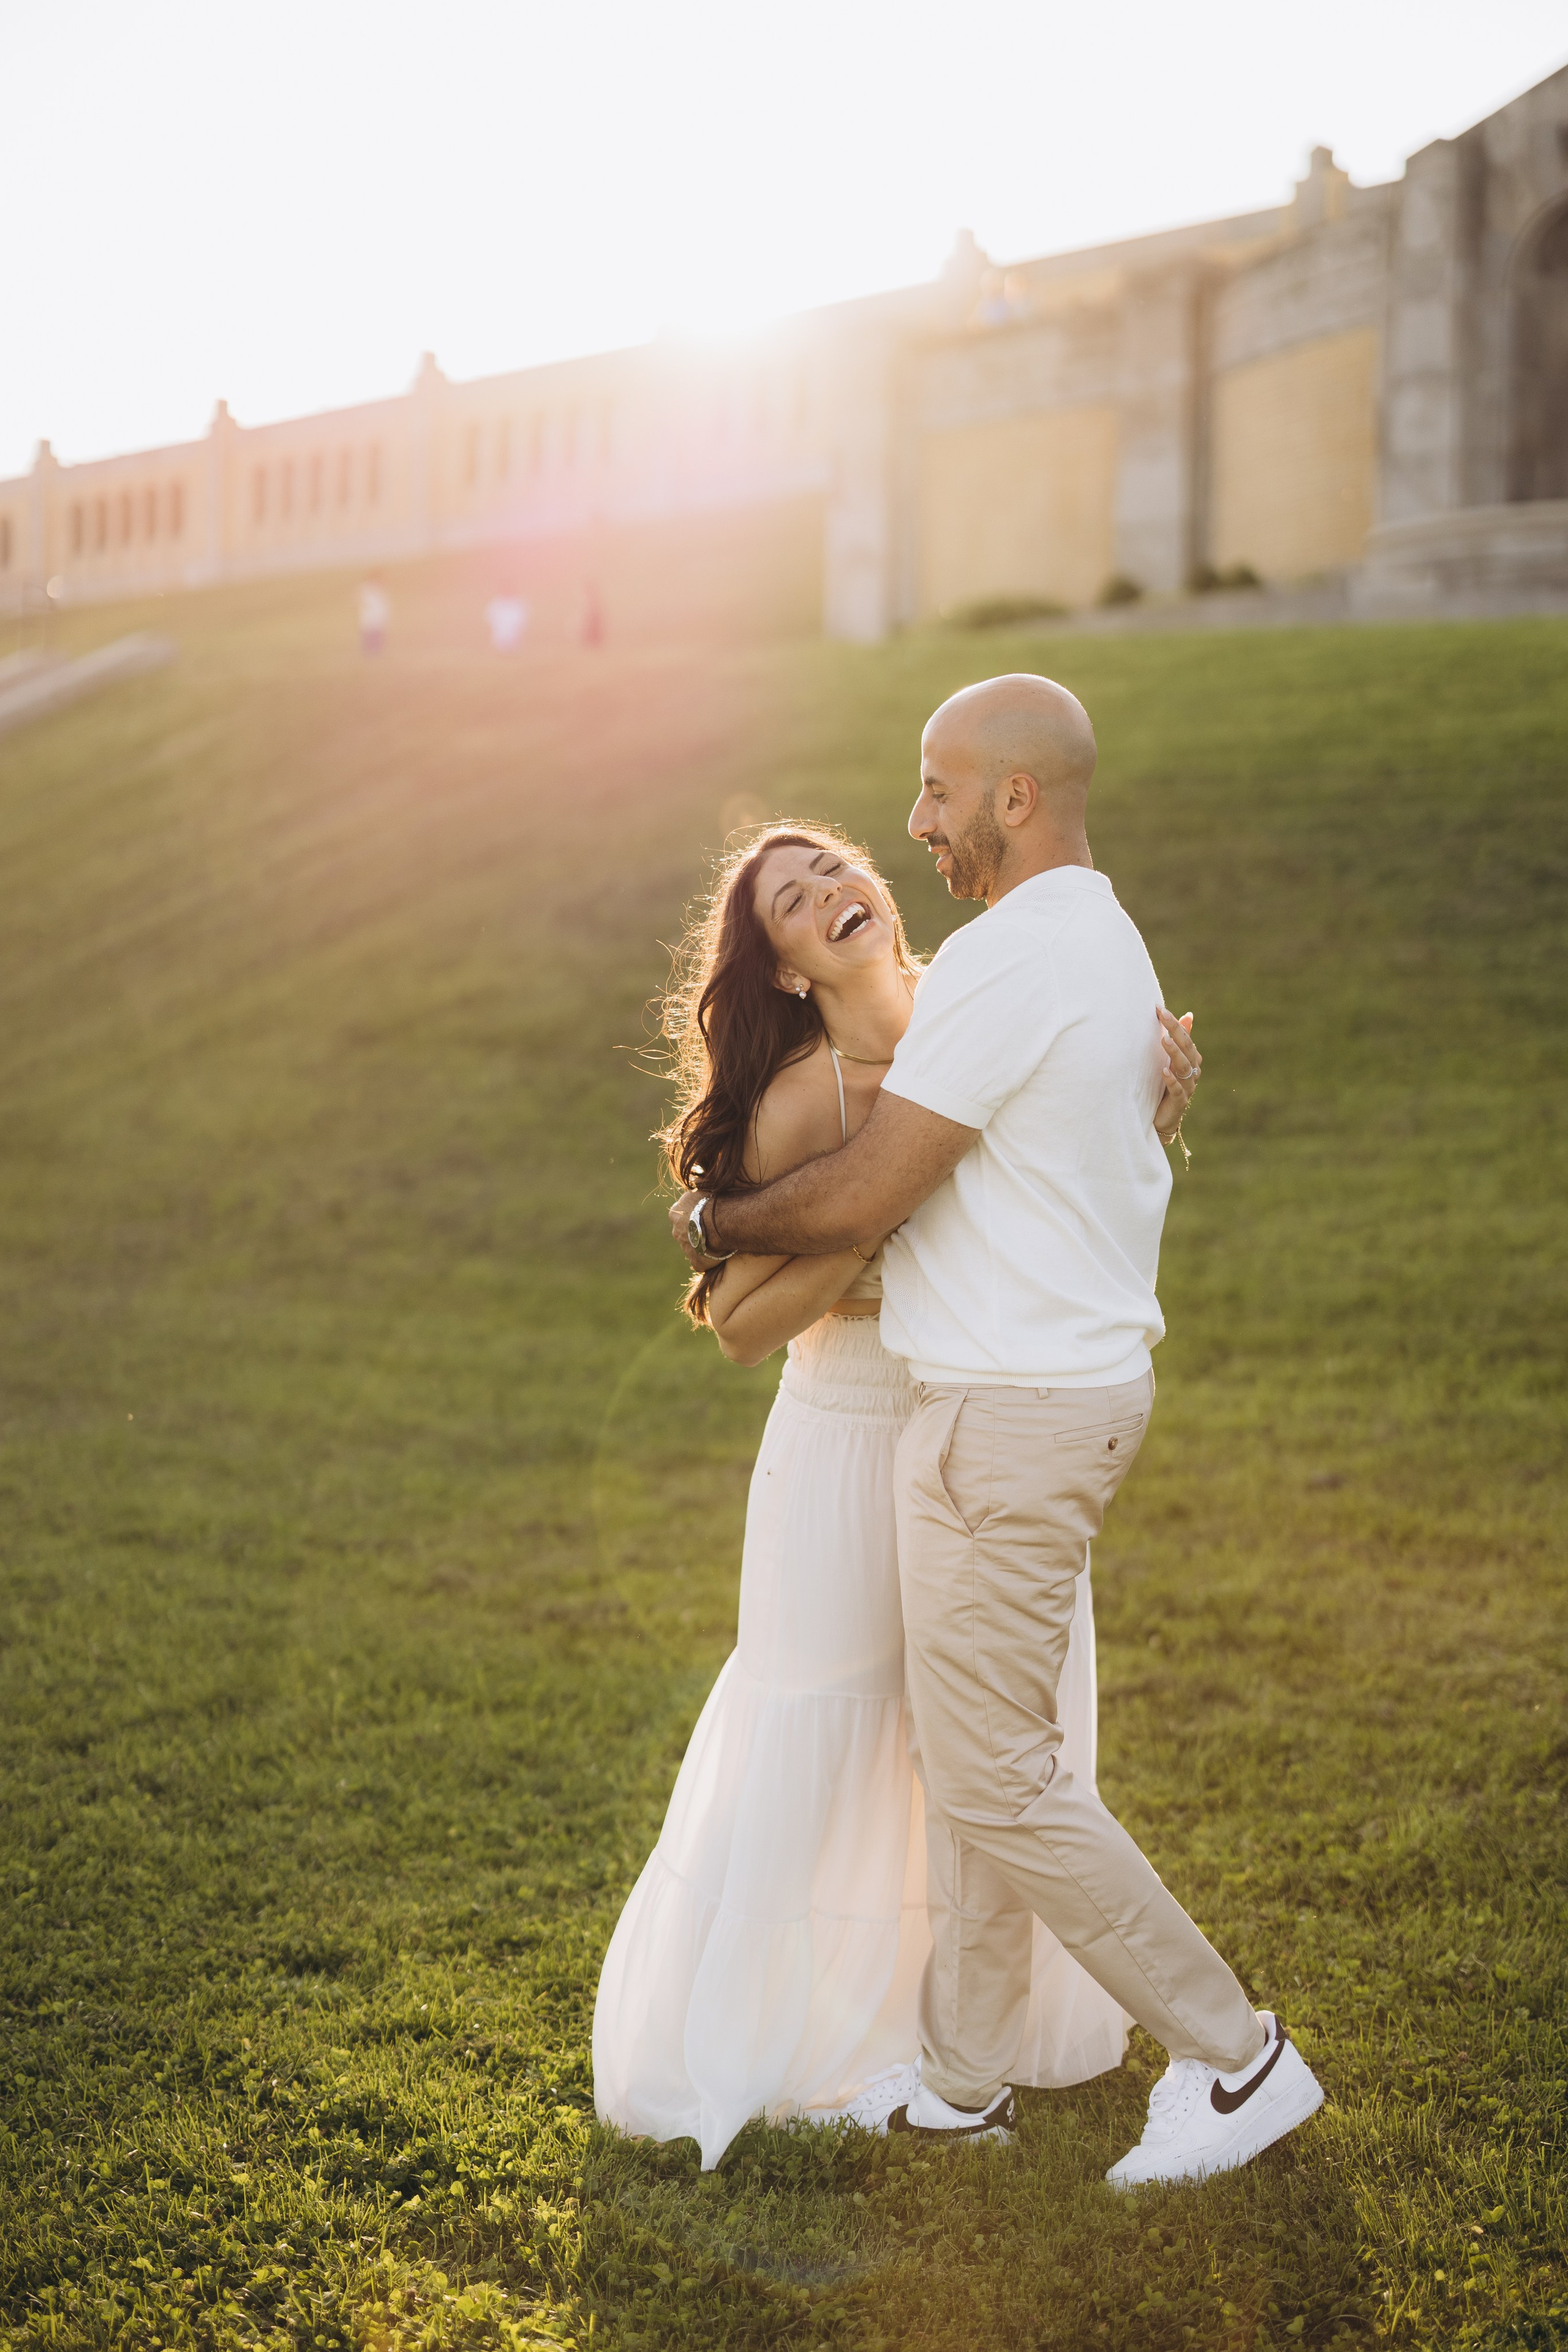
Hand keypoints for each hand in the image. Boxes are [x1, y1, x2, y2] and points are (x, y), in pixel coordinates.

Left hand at [669, 1188, 725, 1272]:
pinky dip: (710, 1260)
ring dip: (703, 1246)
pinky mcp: (696, 1262)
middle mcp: (676, 1231)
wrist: (721, 1219)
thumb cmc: (716, 1199)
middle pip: (685, 1233)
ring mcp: (685, 1248)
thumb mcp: (703, 1187)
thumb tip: (697, 1179)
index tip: (706, 1215)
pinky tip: (721, 1253)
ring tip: (720, 1241)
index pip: (682, 1216)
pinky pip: (702, 1262)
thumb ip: (697, 1187)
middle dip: (696, 1233)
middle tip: (713, 1229)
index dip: (695, 1216)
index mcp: (675, 1213)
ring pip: (693, 1248)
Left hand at [1154, 1009, 1199, 1144]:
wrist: (1163, 1117)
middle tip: (1163, 1016)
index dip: (1175, 1023)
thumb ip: (1180, 1039)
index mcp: (1192, 1059)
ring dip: (1174, 1053)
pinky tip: (1164, 1071)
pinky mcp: (1179, 1102)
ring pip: (1184, 1067)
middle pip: (1187, 1049)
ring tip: (1164, 1041)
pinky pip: (1177, 1090)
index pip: (1186, 1038)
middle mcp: (1193, 1071)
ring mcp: (1187, 1087)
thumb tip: (1188, 1014)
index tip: (1160, 1009)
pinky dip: (1171, 1080)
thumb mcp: (1171, 1060)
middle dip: (1176, 1031)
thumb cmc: (1166, 1085)